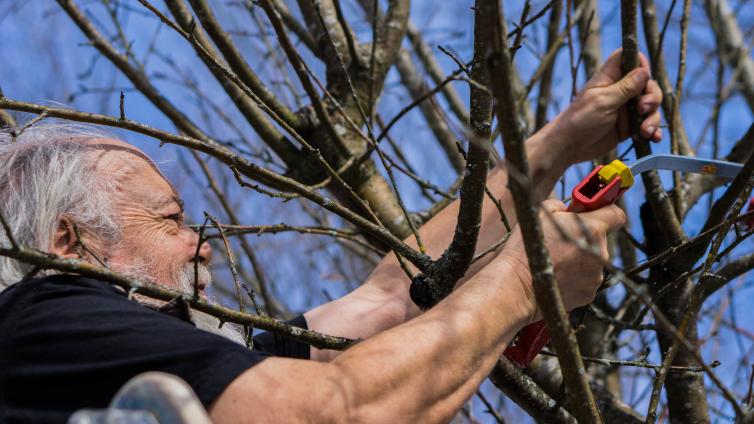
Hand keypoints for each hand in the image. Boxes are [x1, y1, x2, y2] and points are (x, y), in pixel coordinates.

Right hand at [497, 199, 625, 322]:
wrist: (517, 285)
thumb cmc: (526, 247)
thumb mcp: (541, 213)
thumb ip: (562, 207)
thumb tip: (567, 210)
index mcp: (592, 229)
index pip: (616, 214)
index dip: (606, 211)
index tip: (594, 212)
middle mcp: (600, 253)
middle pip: (600, 240)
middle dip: (584, 237)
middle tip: (561, 240)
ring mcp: (596, 276)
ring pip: (592, 261)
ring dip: (579, 259)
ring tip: (554, 262)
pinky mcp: (588, 293)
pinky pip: (585, 280)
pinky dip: (574, 277)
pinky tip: (555, 276)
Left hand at [549, 49, 662, 164]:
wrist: (568, 147)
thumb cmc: (580, 120)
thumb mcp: (603, 101)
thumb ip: (624, 88)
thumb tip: (644, 72)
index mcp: (609, 78)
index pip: (628, 57)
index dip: (640, 62)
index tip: (643, 77)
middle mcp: (619, 90)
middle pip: (647, 83)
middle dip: (652, 95)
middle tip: (643, 109)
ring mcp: (625, 108)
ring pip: (650, 104)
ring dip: (653, 116)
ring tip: (646, 131)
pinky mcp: (628, 125)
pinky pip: (647, 123)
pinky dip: (652, 129)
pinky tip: (654, 138)